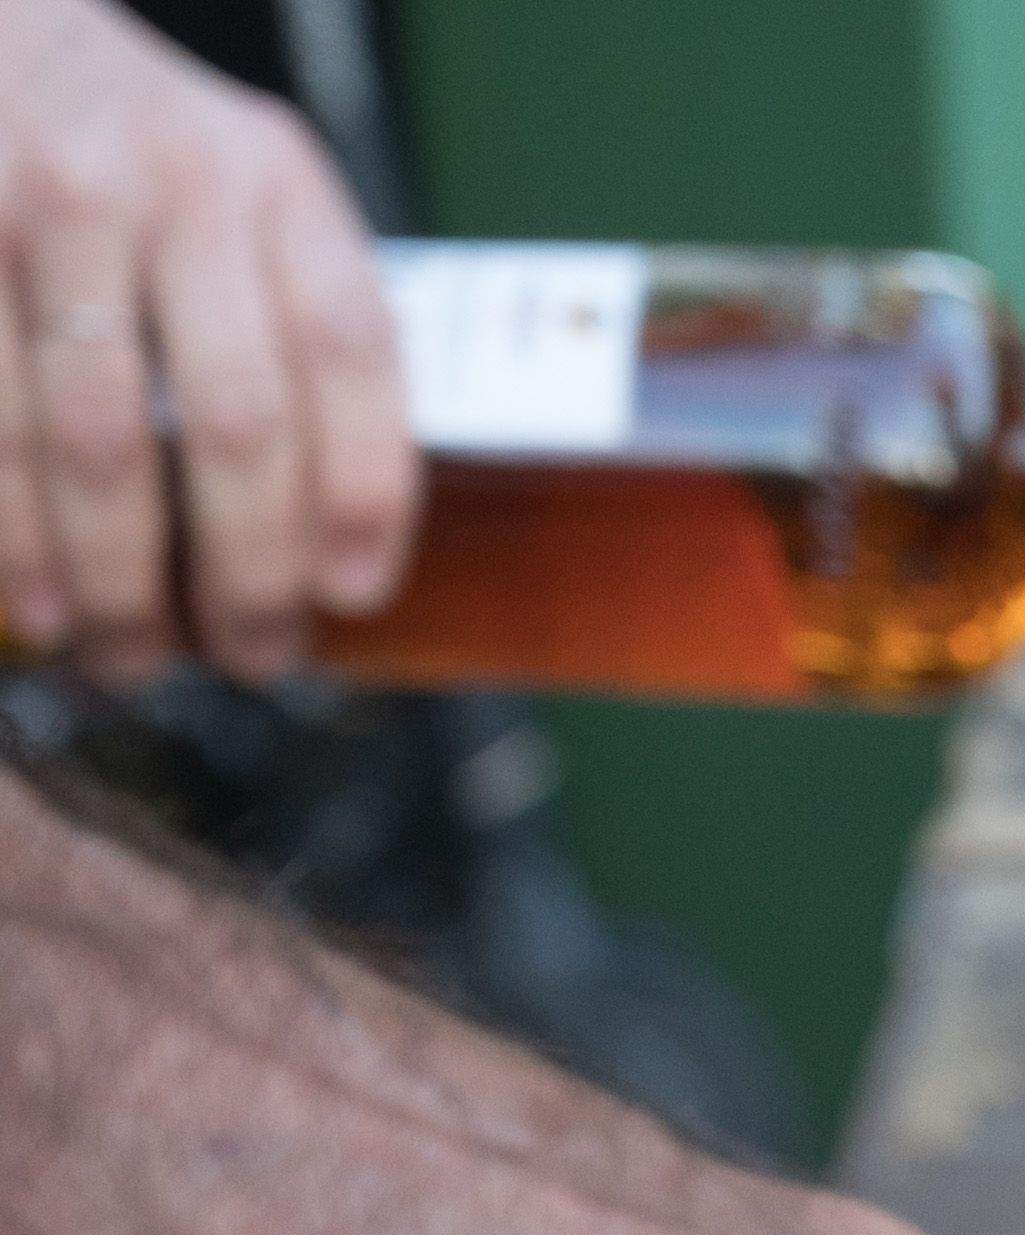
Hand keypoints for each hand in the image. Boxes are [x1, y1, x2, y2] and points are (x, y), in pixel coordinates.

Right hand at [0, 0, 418, 680]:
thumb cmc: (141, 160)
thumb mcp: (251, 200)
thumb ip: (298, 330)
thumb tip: (338, 550)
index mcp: (277, 181)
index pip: (352, 355)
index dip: (362, 494)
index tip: (353, 595)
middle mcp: (169, 182)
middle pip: (234, 421)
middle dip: (244, 570)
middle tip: (249, 657)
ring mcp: (39, 204)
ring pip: (88, 440)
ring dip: (109, 577)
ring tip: (123, 653)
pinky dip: (4, 529)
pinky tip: (25, 598)